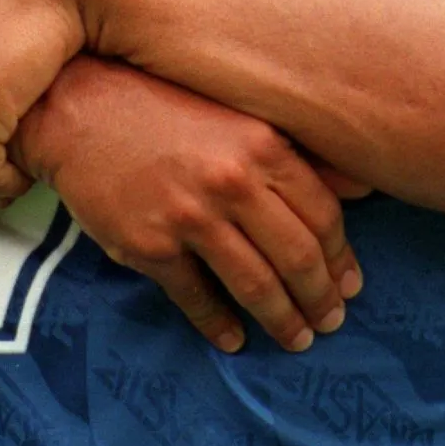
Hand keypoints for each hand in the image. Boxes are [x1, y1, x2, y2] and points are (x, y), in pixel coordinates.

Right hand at [15, 56, 368, 354]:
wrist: (79, 106)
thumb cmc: (167, 107)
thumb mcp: (241, 115)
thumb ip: (303, 153)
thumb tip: (365, 187)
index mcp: (263, 146)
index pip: (322, 217)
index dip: (341, 258)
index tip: (350, 285)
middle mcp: (232, 182)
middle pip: (297, 257)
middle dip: (319, 298)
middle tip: (330, 322)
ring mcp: (188, 217)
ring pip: (254, 285)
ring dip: (281, 321)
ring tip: (295, 339)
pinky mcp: (147, 245)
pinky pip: (195, 299)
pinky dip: (219, 326)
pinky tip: (233, 340)